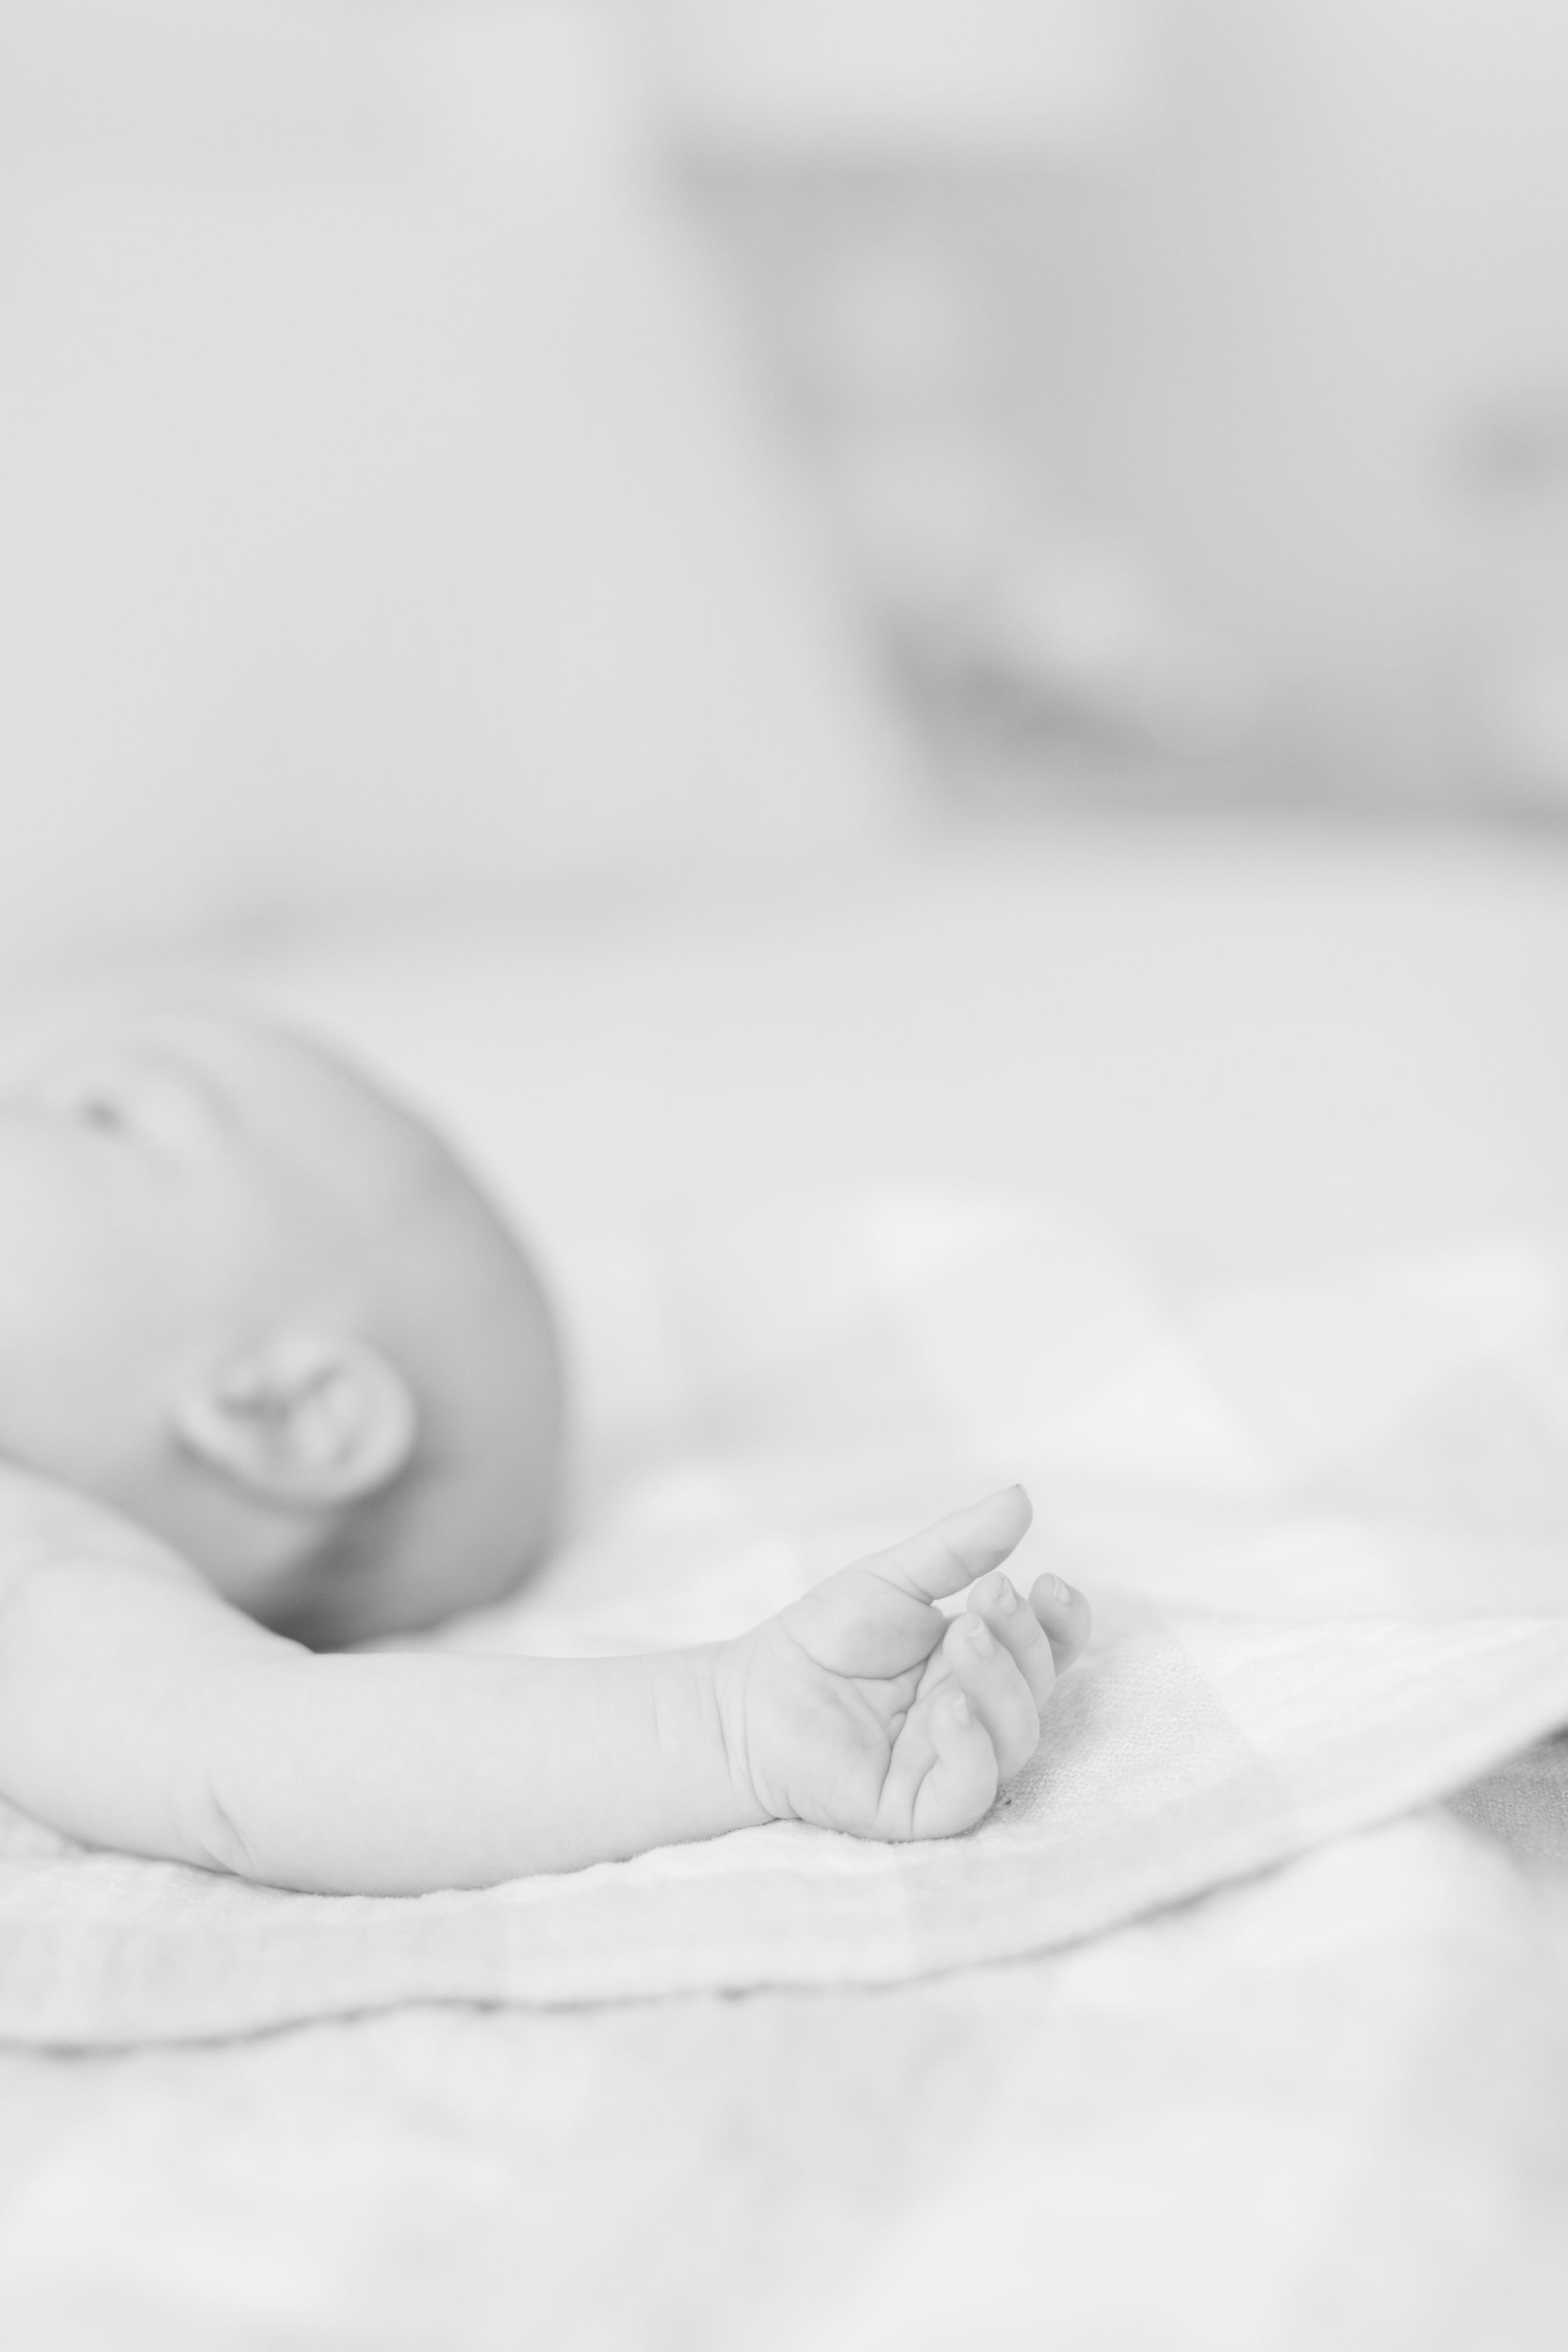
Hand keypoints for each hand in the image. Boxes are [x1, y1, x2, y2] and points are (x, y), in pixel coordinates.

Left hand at [716, 1488, 1089, 1841]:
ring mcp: (950, 1763)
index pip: (1049, 1650)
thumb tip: (1022, 1496)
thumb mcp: (894, 1580)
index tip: (1051, 1584)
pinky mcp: (919, 1807)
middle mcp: (976, 1716)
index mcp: (978, 1665)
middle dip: (1024, 1640)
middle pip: (1037, 1687)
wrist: (750, 1695)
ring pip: (1015, 1738)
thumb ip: (959, 1548)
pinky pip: (970, 1790)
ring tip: (962, 1636)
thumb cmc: (823, 1640)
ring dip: (1001, 1683)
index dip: (1064, 1623)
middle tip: (986, 1599)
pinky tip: (950, 1705)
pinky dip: (971, 1747)